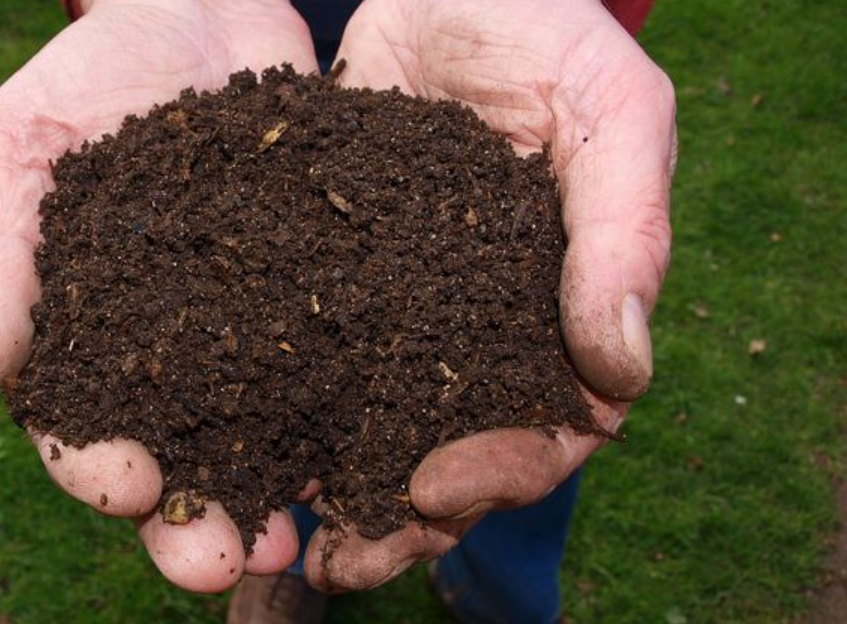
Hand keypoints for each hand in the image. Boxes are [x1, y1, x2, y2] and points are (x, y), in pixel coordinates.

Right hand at [0, 0, 317, 592]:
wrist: (201, 3)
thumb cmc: (90, 69)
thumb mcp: (21, 145)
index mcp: (83, 331)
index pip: (76, 424)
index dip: (95, 467)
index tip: (128, 488)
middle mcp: (167, 349)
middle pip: (174, 457)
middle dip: (190, 521)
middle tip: (218, 565)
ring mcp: (246, 327)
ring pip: (258, 436)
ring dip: (272, 497)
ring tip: (298, 545)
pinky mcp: (316, 295)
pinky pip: (336, 367)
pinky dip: (349, 417)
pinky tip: (373, 454)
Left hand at [302, 0, 676, 590]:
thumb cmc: (542, 30)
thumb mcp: (608, 108)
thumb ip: (625, 230)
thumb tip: (622, 371)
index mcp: (557, 311)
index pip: (550, 426)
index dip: (503, 469)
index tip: (435, 484)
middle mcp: (476, 328)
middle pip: (451, 452)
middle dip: (402, 514)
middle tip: (343, 558)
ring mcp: (399, 311)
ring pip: (370, 425)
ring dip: (330, 490)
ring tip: (276, 537)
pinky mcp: (326, 280)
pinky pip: (299, 359)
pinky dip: (271, 410)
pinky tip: (229, 446)